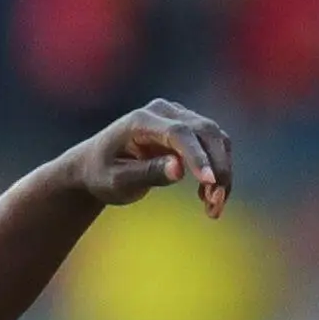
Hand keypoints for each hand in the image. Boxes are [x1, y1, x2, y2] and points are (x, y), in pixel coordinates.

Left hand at [68, 99, 231, 218]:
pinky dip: (218, 171)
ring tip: (213, 208)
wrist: (96, 165)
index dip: (198, 156)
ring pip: (216, 139)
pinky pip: (214, 146)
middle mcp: (164, 112)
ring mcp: (178, 116)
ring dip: (222, 172)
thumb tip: (179, 169)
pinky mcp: (189, 128)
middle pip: (205, 131)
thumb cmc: (102, 174)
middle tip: (217, 204)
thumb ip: (147, 173)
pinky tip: (207, 197)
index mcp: (141, 120)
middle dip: (218, 168)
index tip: (211, 182)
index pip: (178, 133)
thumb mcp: (117, 181)